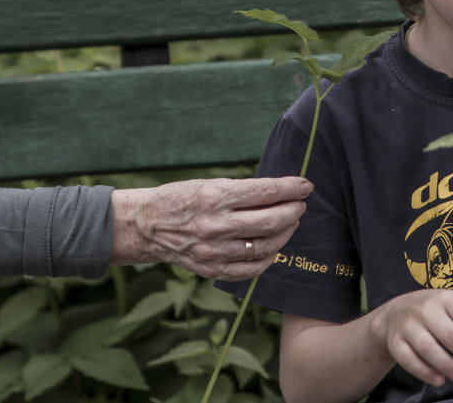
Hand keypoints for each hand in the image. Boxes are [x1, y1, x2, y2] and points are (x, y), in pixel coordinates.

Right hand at [110, 176, 311, 279]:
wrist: (146, 226)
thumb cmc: (182, 198)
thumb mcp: (210, 184)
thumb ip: (244, 190)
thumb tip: (282, 191)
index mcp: (215, 197)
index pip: (266, 192)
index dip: (292, 188)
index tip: (305, 185)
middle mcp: (215, 225)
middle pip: (270, 221)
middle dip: (293, 211)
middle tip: (300, 205)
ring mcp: (213, 251)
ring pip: (265, 247)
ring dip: (285, 234)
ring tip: (291, 222)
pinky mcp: (211, 269)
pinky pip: (251, 270)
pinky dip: (269, 258)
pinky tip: (274, 246)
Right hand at [370, 289, 452, 387]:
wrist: (395, 314)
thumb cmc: (437, 314)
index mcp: (446, 299)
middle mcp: (426, 309)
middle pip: (450, 335)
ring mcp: (408, 325)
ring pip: (429, 348)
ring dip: (448, 365)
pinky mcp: (395, 342)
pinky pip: (409, 359)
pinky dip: (424, 371)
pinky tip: (440, 380)